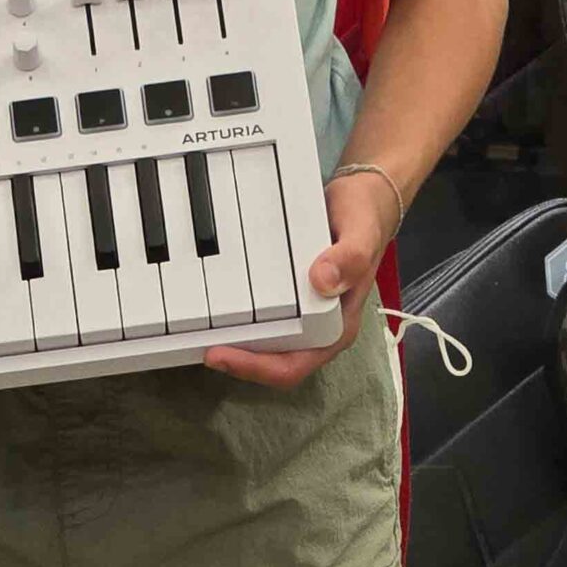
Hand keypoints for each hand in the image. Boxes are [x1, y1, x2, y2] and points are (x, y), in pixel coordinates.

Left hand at [202, 168, 399, 388]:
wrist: (363, 200)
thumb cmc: (364, 218)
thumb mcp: (361, 233)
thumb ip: (349, 257)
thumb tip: (321, 281)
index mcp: (338, 325)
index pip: (293, 364)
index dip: (255, 366)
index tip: (221, 353)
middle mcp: (320, 326)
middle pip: (274, 360)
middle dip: (239, 360)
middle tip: (202, 346)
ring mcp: (306, 312)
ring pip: (268, 343)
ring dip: (238, 343)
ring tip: (202, 331)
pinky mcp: (292, 296)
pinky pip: (266, 318)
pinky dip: (243, 319)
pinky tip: (219, 308)